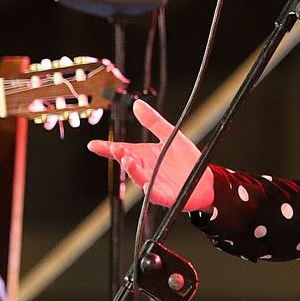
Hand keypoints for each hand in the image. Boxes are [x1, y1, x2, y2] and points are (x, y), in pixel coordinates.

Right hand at [86, 99, 215, 211]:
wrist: (205, 179)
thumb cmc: (186, 160)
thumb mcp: (170, 135)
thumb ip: (153, 121)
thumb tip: (137, 104)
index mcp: (143, 156)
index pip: (121, 150)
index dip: (106, 148)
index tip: (93, 145)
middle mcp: (145, 170)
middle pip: (128, 163)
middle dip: (121, 155)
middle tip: (116, 148)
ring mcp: (154, 184)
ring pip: (139, 178)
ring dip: (133, 170)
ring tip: (127, 160)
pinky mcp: (166, 195)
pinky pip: (156, 194)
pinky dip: (150, 190)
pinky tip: (147, 184)